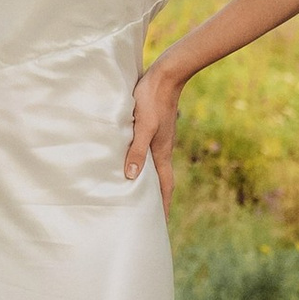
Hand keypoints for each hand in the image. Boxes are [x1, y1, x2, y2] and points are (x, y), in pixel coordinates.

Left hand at [126, 60, 180, 204]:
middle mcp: (163, 149)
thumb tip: (132, 177)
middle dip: (158, 199)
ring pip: (155, 166)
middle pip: (162, 180)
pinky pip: (150, 153)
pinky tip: (135, 162)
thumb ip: (136, 150)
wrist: (166, 75)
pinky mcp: (155, 128)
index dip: (164, 206)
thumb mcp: (142, 126)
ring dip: (150, 181)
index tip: (162, 224)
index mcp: (162, 153)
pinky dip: (144, 163)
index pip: (165, 187)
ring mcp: (160, 139)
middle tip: (150, 215)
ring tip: (141, 193)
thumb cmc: (152, 99)